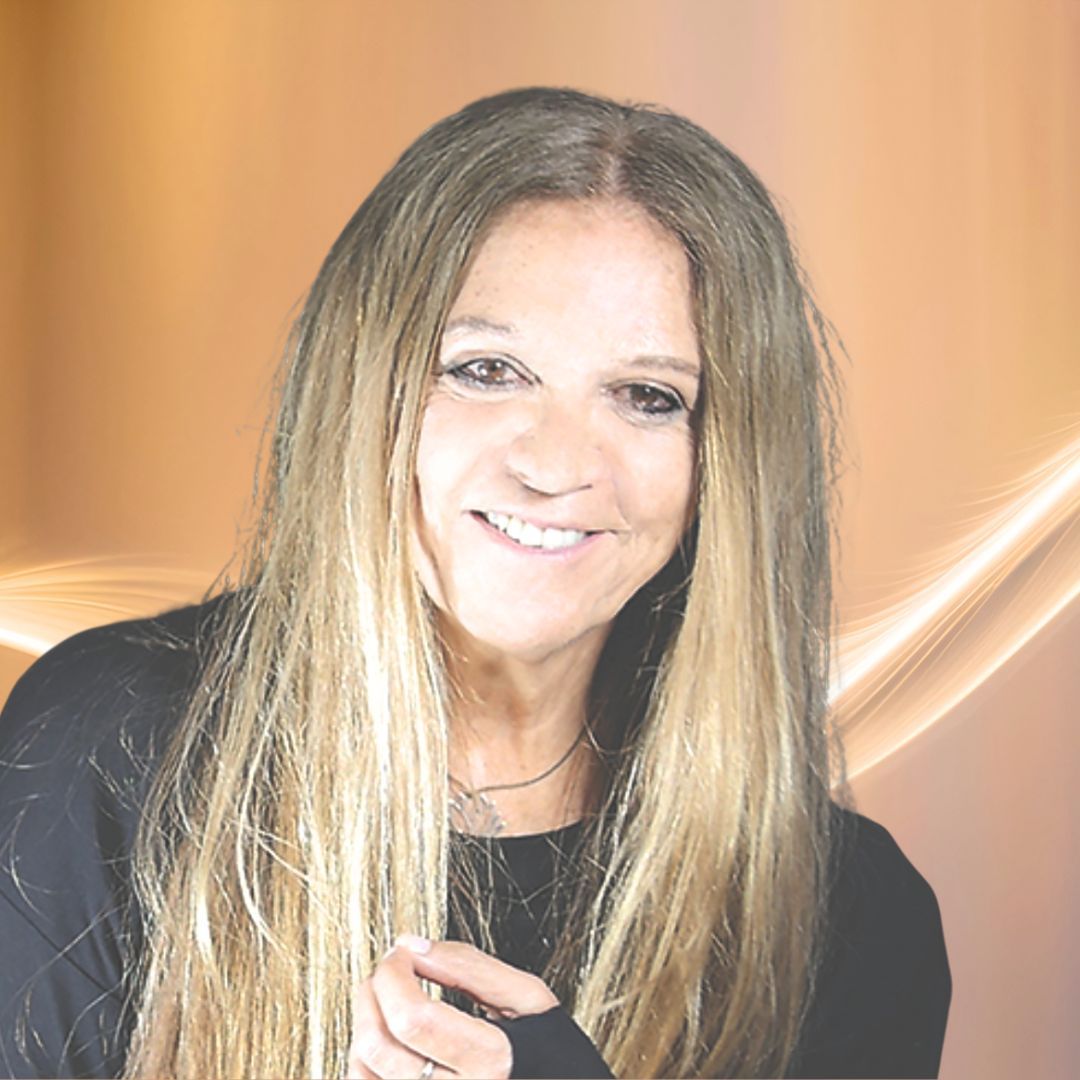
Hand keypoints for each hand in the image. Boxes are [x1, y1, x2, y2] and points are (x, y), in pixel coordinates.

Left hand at [346, 935, 559, 1078]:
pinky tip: (387, 1040)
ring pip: (364, 1072)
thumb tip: (411, 945)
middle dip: (372, 991)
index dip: (394, 973)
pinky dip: (364, 1060)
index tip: (402, 952)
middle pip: (380, 1045)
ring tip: (386, 999)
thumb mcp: (531, 1000)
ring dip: (364, 1023)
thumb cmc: (554, 1060)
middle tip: (390, 968)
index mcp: (493, 1066)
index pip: (413, 1017)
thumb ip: (471, 967)